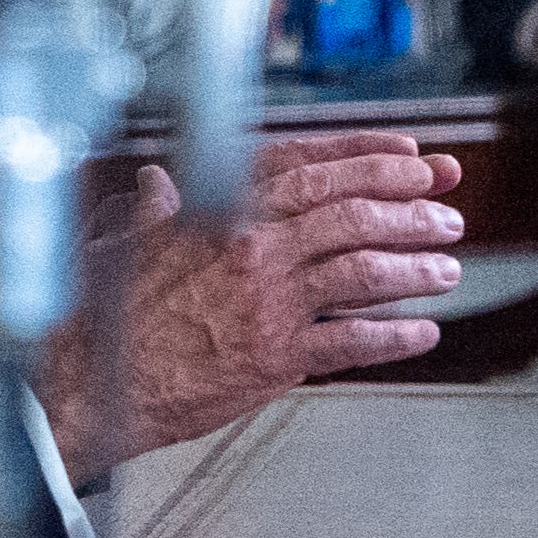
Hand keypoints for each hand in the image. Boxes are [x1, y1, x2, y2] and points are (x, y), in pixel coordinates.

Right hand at [37, 131, 466, 481]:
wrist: (90, 380)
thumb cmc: (107, 312)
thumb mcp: (129, 239)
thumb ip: (157, 208)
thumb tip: (160, 184)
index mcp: (222, 208)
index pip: (312, 165)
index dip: (371, 157)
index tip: (414, 159)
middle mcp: (253, 245)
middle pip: (351, 210)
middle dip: (411, 207)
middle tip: (446, 212)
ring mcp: (268, 300)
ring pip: (363, 269)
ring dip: (415, 265)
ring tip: (447, 266)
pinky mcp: (276, 356)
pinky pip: (353, 341)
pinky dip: (397, 335)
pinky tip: (424, 332)